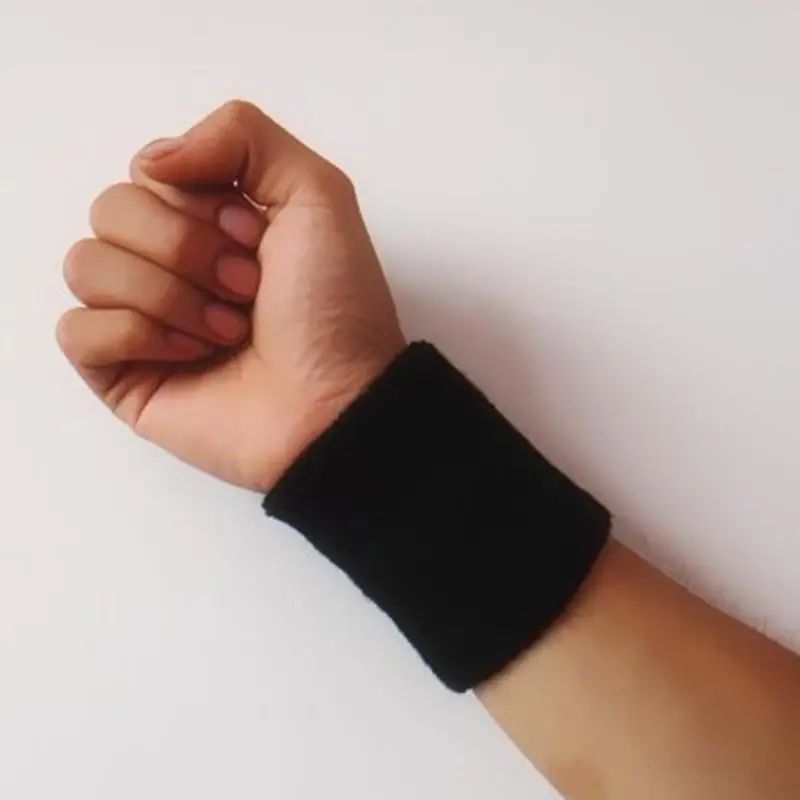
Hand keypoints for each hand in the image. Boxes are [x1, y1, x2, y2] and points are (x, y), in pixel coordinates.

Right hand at [57, 101, 405, 491]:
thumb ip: (243, 134)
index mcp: (208, 217)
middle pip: (111, 209)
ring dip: (169, 295)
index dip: (199, 201)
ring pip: (86, 264)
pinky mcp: (121, 370)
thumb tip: (156, 161)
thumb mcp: (317, 193)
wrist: (335, 401)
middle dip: (186, 248)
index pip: (149, 169)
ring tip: (227, 331)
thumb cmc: (335, 308)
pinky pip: (77, 329)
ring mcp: (141, 316)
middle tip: (246, 289)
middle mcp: (169, 261)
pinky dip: (138, 337)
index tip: (254, 238)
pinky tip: (191, 357)